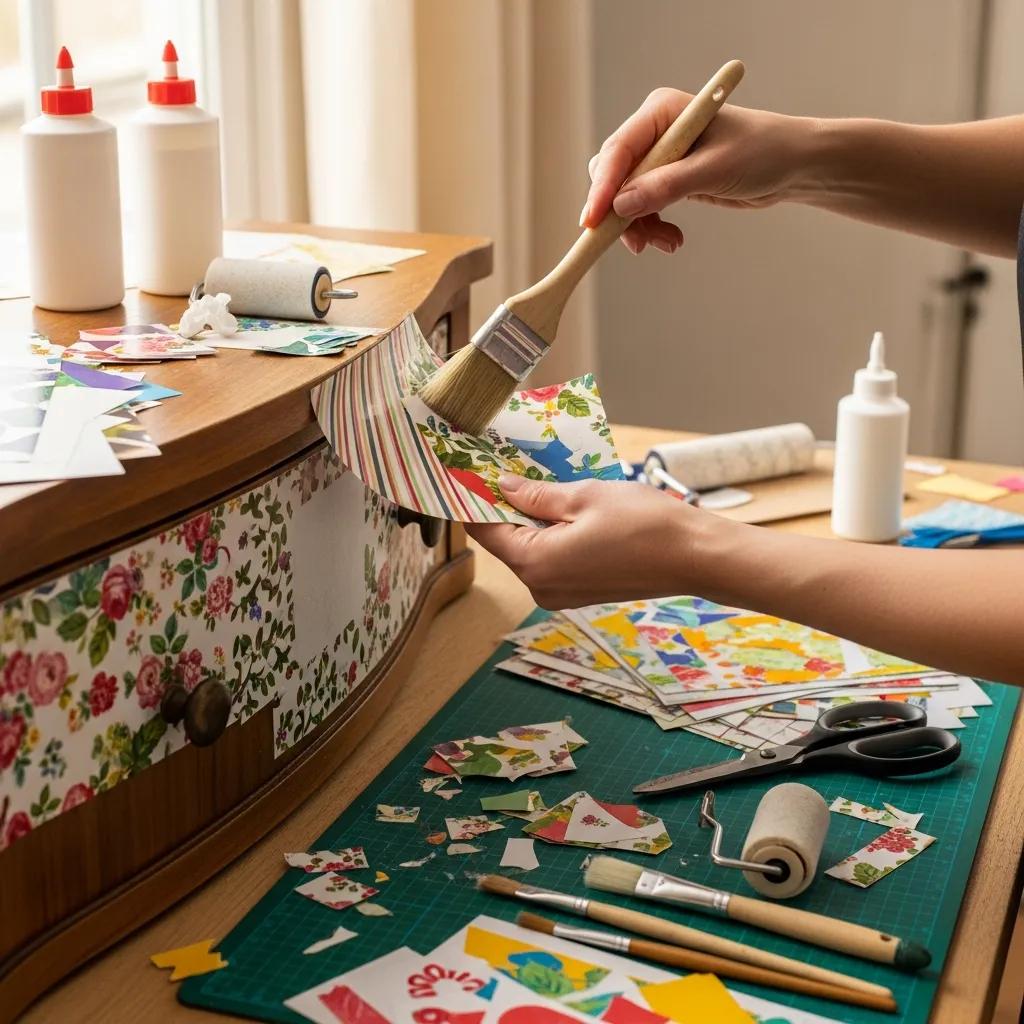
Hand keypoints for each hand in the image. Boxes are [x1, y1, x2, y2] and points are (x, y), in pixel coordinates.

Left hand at [465, 475, 716, 608]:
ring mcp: (560, 594)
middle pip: (505, 541)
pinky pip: (551, 559)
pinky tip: (563, 506)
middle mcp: (540, 587)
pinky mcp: (580, 592)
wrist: (695, 557)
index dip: (475, 498)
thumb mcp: (584, 497)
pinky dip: (550, 534)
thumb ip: (538, 495)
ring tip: (539, 481)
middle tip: (508, 466)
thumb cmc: (644, 524)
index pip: (484, 530)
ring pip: (529, 549)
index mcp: (535, 563)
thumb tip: (504, 487)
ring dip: (530, 518)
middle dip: (504, 505)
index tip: (470, 471)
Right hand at [581, 89, 820, 252]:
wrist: (792, 166)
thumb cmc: (763, 152)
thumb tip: (620, 207)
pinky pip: (642, 209)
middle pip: (613, 176)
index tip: (593, 221)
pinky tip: (673, 239)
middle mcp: (654, 132)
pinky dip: (652, 228)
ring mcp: (659, 158)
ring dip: (639, 226)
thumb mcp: (714, 170)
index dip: (602, 188)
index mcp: (661, 112)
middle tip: (637, 244)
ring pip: (624, 199)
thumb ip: (666, 186)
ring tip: (668, 243)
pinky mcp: (667, 180)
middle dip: (621, 213)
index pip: (619, 151)